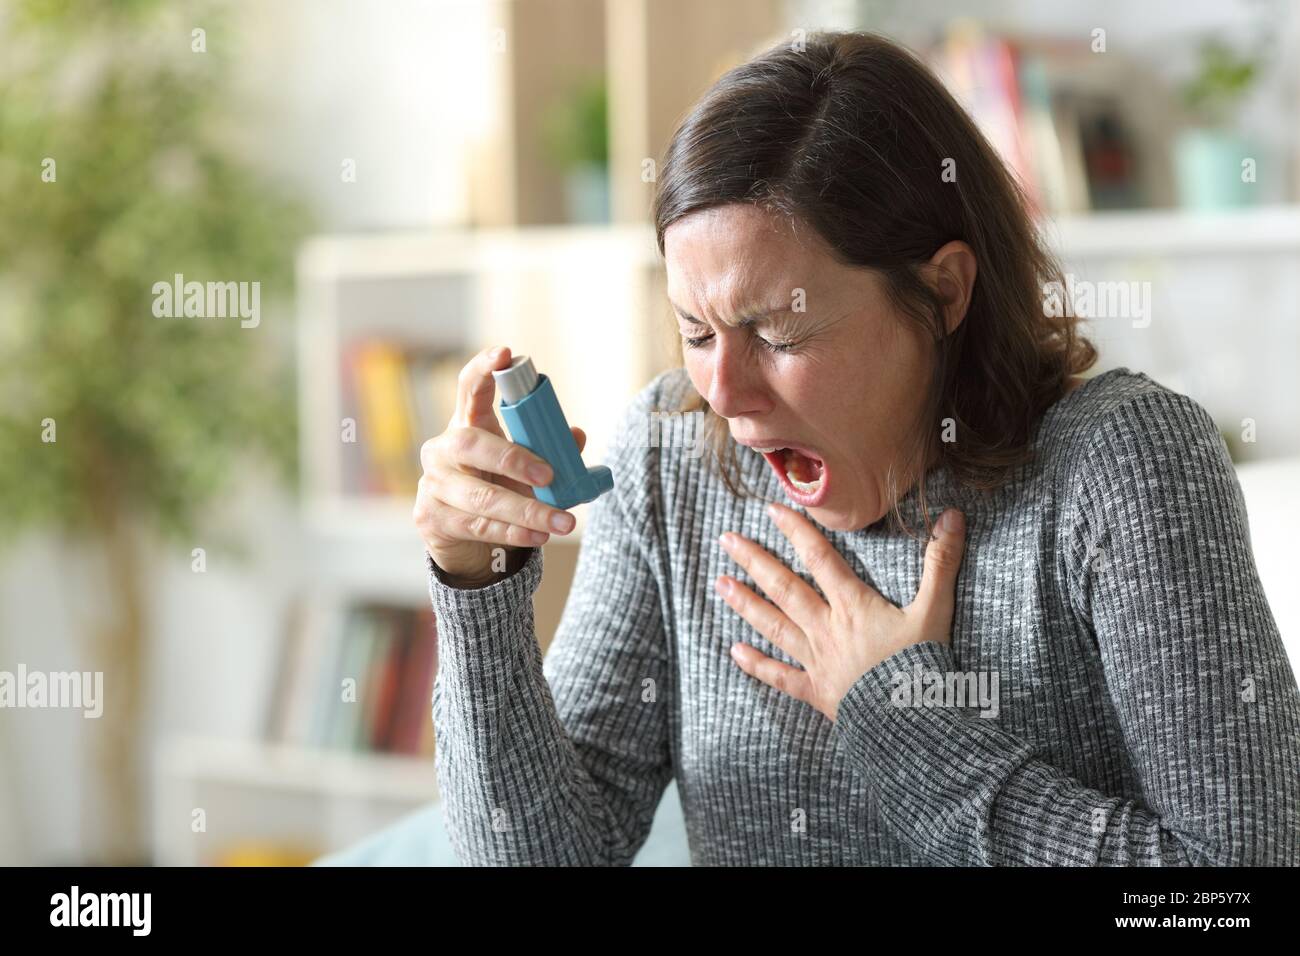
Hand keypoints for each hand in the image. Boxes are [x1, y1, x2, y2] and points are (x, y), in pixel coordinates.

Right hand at [412, 344, 584, 584]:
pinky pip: (478, 526)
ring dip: (527, 511)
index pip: (469, 387)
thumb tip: (576, 437)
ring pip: (481, 497)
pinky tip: (539, 535)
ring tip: (562, 521)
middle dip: (513, 459)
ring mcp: (433, 484)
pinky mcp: (432, 517)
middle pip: (471, 444)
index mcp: (467, 423)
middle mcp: (443, 449)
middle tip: (549, 475)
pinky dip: (514, 532)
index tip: (506, 354)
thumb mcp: (523, 466)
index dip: (484, 368)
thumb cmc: (497, 486)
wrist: (461, 536)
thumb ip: (549, 450)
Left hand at [716, 502, 966, 721]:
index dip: (796, 531)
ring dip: (746, 604)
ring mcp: (818, 661)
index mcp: (854, 606)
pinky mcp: (817, 692)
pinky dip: (758, 664)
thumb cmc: (924, 666)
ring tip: (720, 583)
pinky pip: (781, 677)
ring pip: (775, 626)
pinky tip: (734, 651)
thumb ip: (941, 562)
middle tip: (726, 540)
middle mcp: (827, 629)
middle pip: (785, 589)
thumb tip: (952, 515)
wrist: (912, 722)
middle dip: (755, 561)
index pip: (819, 559)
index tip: (770, 510)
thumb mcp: (936, 610)